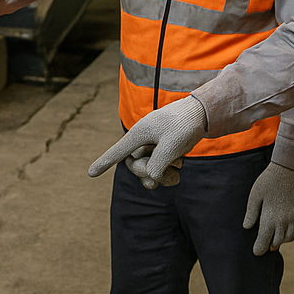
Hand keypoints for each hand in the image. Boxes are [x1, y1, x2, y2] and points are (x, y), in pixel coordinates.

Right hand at [89, 95, 206, 184]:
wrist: (202, 113)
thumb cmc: (184, 125)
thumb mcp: (171, 146)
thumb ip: (157, 165)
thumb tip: (150, 179)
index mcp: (139, 133)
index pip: (117, 152)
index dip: (104, 163)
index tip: (90, 174)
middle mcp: (142, 140)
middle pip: (135, 165)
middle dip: (151, 170)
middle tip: (173, 166)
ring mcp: (151, 146)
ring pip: (148, 170)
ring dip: (164, 172)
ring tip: (180, 163)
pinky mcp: (161, 151)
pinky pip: (158, 169)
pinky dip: (169, 171)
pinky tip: (180, 164)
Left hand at [242, 162, 293, 255]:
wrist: (289, 170)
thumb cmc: (268, 181)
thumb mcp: (255, 195)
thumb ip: (251, 213)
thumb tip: (247, 227)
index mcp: (269, 218)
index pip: (264, 240)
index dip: (259, 249)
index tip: (256, 252)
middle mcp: (283, 221)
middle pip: (278, 242)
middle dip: (270, 245)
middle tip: (265, 245)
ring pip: (290, 238)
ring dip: (282, 240)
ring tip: (276, 238)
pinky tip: (288, 233)